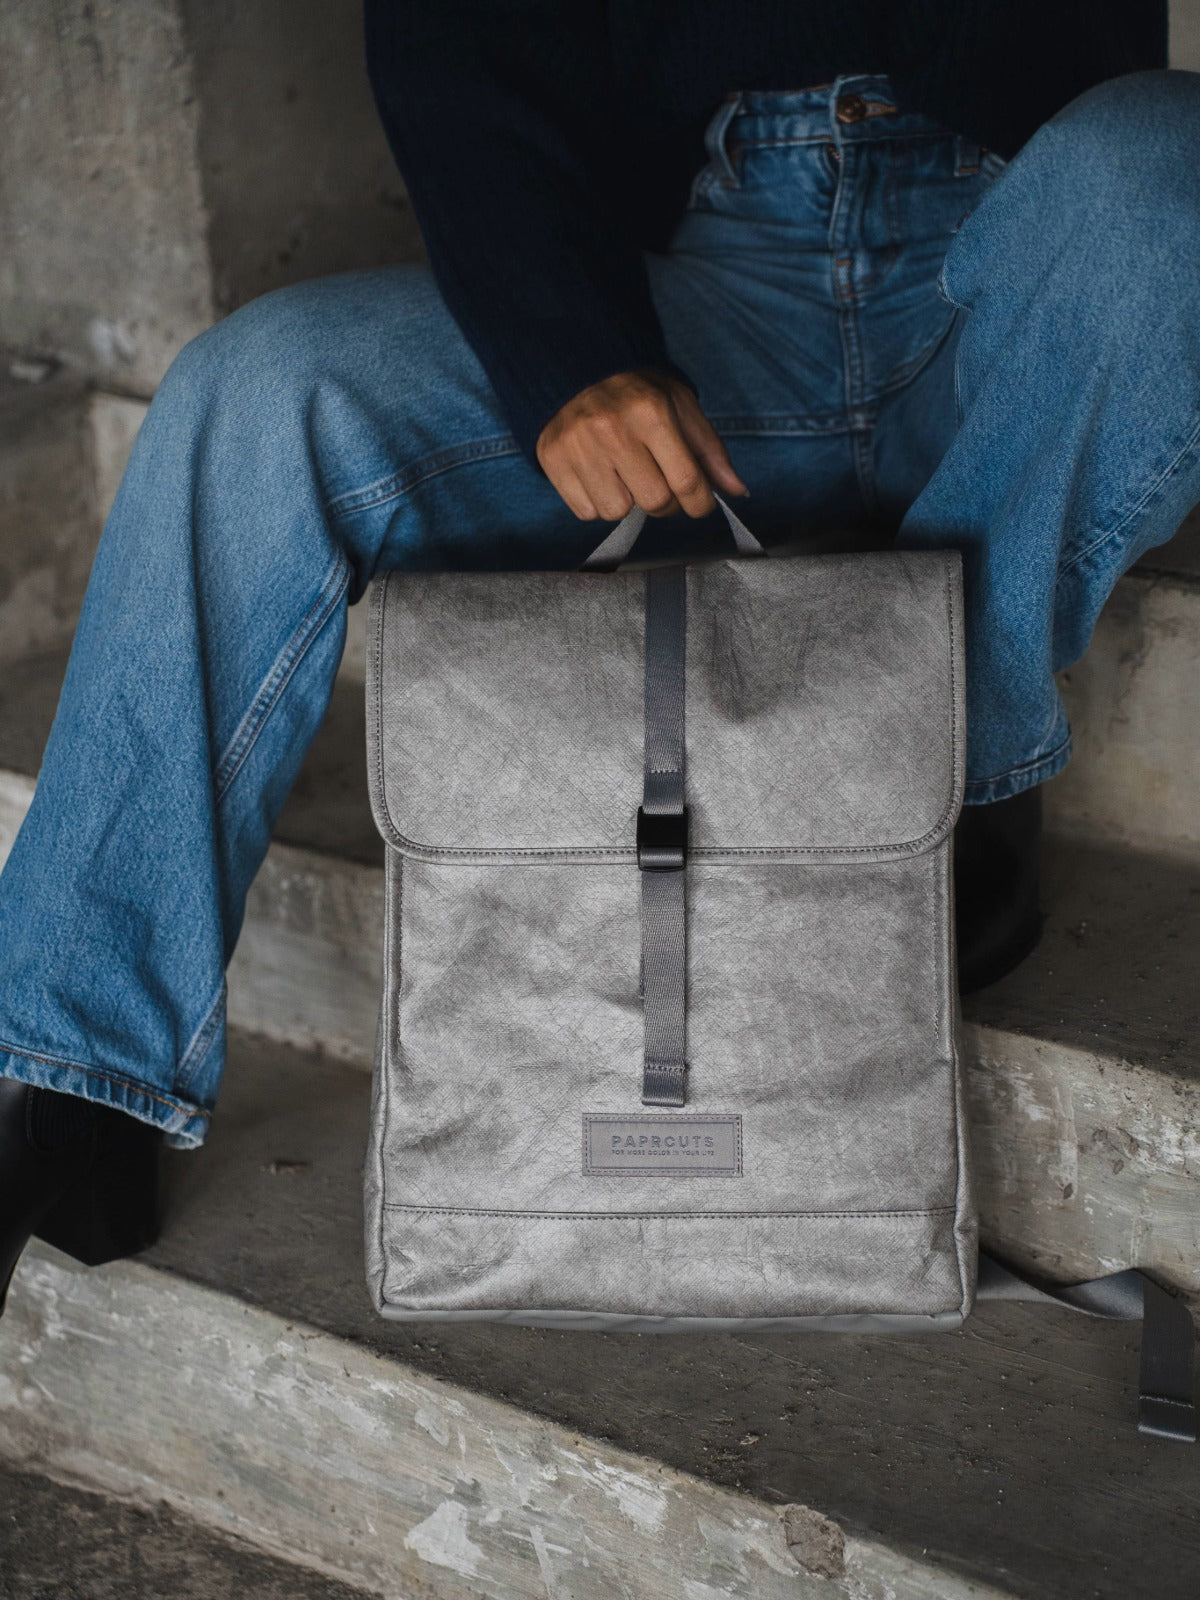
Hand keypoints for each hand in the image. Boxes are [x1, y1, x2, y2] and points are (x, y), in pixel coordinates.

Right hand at [536, 370, 746, 521]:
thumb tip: (737, 490)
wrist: (577, 368)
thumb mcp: (680, 406)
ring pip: (617, 512)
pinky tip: (599, 474)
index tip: (699, 503)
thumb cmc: (637, 393)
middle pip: (655, 502)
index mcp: (651, 411)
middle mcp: (612, 428)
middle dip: (665, 502)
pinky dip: (597, 502)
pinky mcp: (552, 459)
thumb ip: (710, 451)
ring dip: (628, 502)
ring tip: (624, 473)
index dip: (700, 503)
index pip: (687, 481)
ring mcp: (577, 445)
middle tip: (659, 482)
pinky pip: (586, 511)